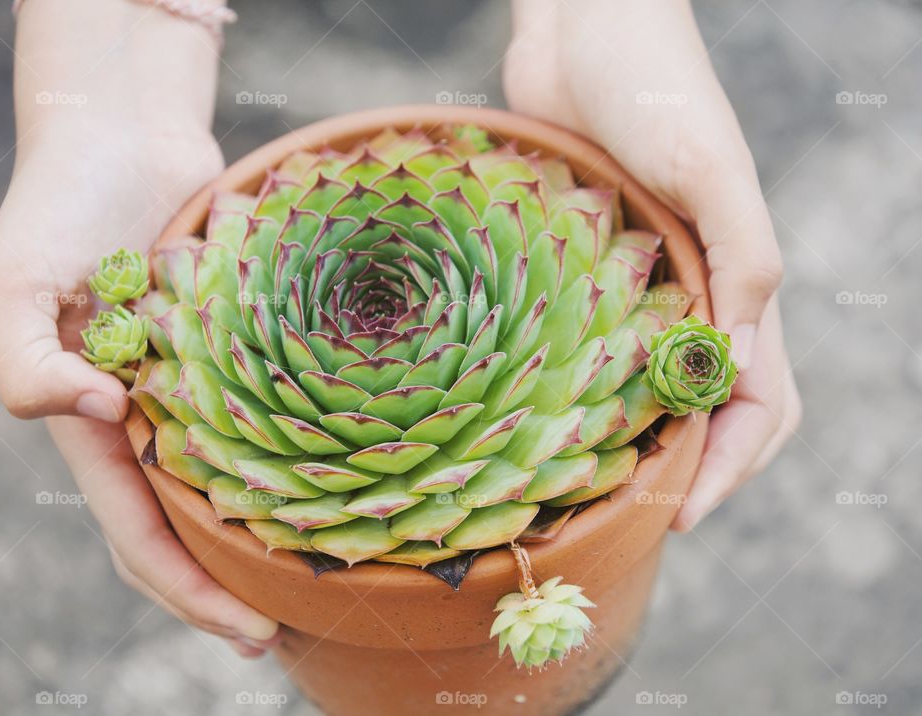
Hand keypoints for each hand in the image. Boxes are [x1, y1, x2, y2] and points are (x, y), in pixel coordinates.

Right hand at [0, 117, 279, 656]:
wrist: (120, 138)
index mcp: (96, 424)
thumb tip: (100, 415)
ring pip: (237, 480)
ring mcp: (197, 386)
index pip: (141, 532)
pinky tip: (346, 476)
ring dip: (272, 532)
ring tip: (331, 575)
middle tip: (296, 629)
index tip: (253, 631)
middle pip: (193, 527)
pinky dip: (296, 449)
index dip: (189, 591)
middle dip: (234, 585)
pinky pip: (270, 410)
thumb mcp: (13, 285)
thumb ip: (28, 362)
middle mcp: (151, 418)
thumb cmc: (59, 206)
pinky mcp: (238, 348)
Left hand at [505, 0, 800, 529]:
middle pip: (715, 406)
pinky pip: (596, 343)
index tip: (681, 512)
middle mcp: (695, 290)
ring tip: (597, 485)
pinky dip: (588, 389)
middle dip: (694, 468)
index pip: (758, 399)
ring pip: (656, 385)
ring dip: (643, 440)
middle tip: (641, 513)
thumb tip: (739, 360)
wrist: (584, 28)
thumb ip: (744, 257)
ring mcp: (641, 282)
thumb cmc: (652, 85)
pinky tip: (548, 413)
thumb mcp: (708, 168)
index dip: (731, 465)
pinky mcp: (587, 264)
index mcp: (740, 278)